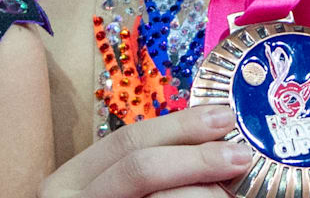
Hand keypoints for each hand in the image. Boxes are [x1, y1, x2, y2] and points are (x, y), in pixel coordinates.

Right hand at [41, 105, 250, 197]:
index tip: (223, 119)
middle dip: (195, 157)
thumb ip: (147, 176)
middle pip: (139, 168)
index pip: (126, 141)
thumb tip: (213, 146)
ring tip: (228, 196)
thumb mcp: (115, 196)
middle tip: (239, 155)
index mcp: (69, 180)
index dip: (179, 127)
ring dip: (200, 192)